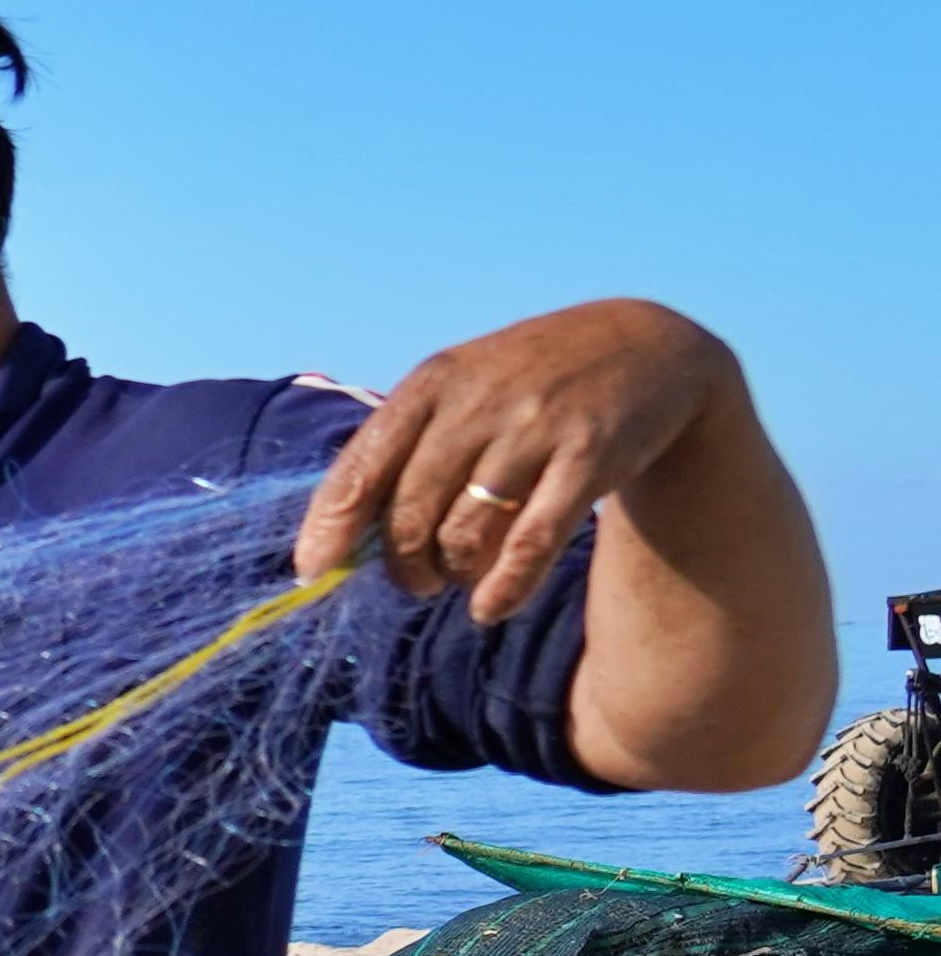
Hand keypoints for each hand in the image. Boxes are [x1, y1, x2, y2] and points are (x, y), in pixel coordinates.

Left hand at [304, 298, 741, 622]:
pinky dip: (503, 589)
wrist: (644, 347)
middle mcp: (477, 405)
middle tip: (414, 581)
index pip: (359, 469)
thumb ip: (403, 451)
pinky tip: (490, 608)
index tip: (312, 572)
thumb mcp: (459, 390)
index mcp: (431, 385)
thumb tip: (340, 538)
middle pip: (407, 515)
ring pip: (464, 535)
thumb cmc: (525, 384)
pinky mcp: (588, 461)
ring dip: (453, 574)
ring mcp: (534, 431)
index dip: (328, 530)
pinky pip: (529, 545)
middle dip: (401, 565)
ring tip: (459, 576)